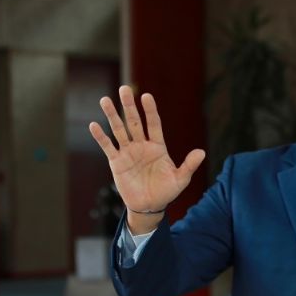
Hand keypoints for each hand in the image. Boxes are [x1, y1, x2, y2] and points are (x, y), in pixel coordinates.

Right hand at [89, 85, 204, 231]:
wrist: (149, 206)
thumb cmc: (166, 192)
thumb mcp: (181, 179)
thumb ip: (189, 165)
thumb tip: (202, 152)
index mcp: (158, 146)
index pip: (154, 124)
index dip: (150, 110)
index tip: (146, 96)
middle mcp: (142, 145)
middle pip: (134, 122)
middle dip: (129, 106)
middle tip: (125, 89)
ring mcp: (128, 152)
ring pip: (119, 130)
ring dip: (112, 115)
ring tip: (105, 100)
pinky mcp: (116, 162)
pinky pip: (108, 146)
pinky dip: (101, 137)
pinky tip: (94, 125)